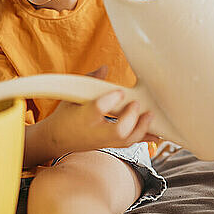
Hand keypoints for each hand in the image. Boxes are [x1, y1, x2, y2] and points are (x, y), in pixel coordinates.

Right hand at [41, 66, 158, 154]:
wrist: (57, 139)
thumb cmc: (65, 114)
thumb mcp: (70, 96)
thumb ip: (88, 81)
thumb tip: (105, 68)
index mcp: (82, 116)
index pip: (98, 109)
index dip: (110, 100)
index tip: (120, 91)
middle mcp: (94, 131)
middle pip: (117, 131)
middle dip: (131, 118)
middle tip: (136, 104)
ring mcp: (103, 141)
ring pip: (126, 140)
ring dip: (141, 128)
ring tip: (149, 115)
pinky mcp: (110, 145)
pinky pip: (129, 144)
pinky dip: (144, 138)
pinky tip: (156, 132)